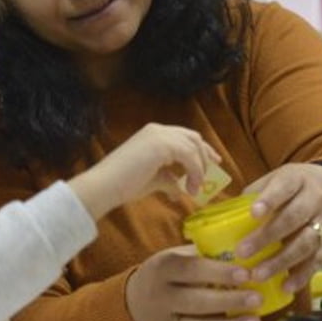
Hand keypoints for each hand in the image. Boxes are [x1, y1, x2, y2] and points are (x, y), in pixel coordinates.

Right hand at [70, 123, 220, 218]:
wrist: (106, 185)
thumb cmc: (124, 184)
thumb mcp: (153, 180)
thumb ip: (169, 180)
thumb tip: (180, 190)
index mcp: (153, 134)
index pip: (184, 136)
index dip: (200, 149)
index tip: (212, 162)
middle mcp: (158, 130)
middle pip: (193, 137)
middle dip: (206, 153)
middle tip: (215, 169)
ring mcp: (160, 135)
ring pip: (193, 146)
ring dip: (199, 168)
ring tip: (195, 188)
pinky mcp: (162, 144)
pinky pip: (190, 157)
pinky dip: (194, 173)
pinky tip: (190, 188)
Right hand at [125, 245, 264, 320]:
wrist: (135, 301)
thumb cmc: (169, 273)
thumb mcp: (177, 255)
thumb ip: (204, 254)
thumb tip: (245, 251)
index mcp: (163, 269)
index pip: (190, 269)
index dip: (218, 272)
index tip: (245, 274)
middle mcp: (160, 298)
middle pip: (195, 302)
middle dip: (228, 301)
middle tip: (257, 298)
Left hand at [236, 162, 321, 294]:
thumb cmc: (295, 187)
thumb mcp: (278, 179)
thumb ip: (255, 194)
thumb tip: (224, 215)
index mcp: (297, 179)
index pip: (284, 188)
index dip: (269, 200)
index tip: (253, 213)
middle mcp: (315, 199)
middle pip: (293, 218)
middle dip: (267, 237)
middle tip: (242, 253)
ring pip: (306, 243)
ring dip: (281, 261)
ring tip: (258, 275)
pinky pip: (317, 261)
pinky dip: (302, 276)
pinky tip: (285, 287)